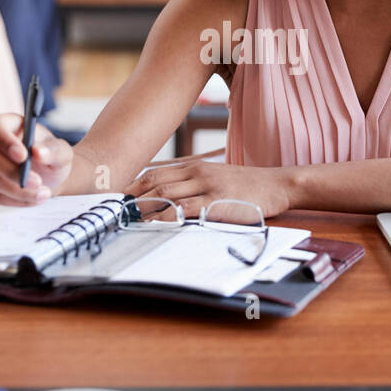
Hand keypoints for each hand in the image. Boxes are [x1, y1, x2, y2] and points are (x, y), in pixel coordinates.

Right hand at [0, 113, 73, 205]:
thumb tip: (39, 152)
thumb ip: (53, 150)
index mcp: (6, 124)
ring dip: (19, 190)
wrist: (50, 174)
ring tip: (44, 193)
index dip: (4, 140)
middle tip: (38, 181)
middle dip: (13, 172)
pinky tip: (36, 198)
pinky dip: (18, 200)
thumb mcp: (60, 150)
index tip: (23, 155)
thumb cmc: (50, 154)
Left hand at [124, 160, 294, 219]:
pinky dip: (165, 216)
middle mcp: (197, 172)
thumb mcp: (217, 177)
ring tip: (126, 220)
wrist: (276, 185)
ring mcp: (206, 186)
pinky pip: (184, 208)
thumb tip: (170, 198)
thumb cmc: (247, 186)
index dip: (133, 186)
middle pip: (154, 183)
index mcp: (195, 166)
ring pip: (165, 194)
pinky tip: (153, 224)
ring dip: (142, 208)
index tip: (117, 199)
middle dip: (131, 198)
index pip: (155, 173)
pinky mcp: (216, 202)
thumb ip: (194, 184)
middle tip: (114, 213)